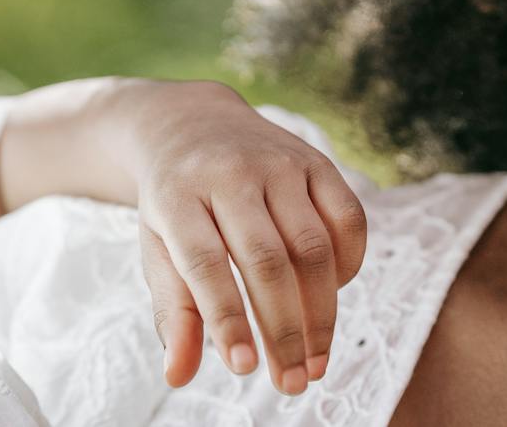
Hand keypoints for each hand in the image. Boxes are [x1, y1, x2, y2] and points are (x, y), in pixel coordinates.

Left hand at [119, 81, 368, 395]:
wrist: (192, 124)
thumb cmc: (174, 203)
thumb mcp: (158, 249)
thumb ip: (173, 311)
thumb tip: (178, 376)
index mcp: (177, 195)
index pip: (205, 263)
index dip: (227, 319)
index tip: (244, 368)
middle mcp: (229, 173)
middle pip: (266, 260)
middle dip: (284, 330)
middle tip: (292, 383)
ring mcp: (277, 162)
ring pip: (312, 245)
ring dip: (321, 312)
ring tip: (316, 361)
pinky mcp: (315, 159)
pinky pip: (348, 217)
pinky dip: (349, 265)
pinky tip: (334, 297)